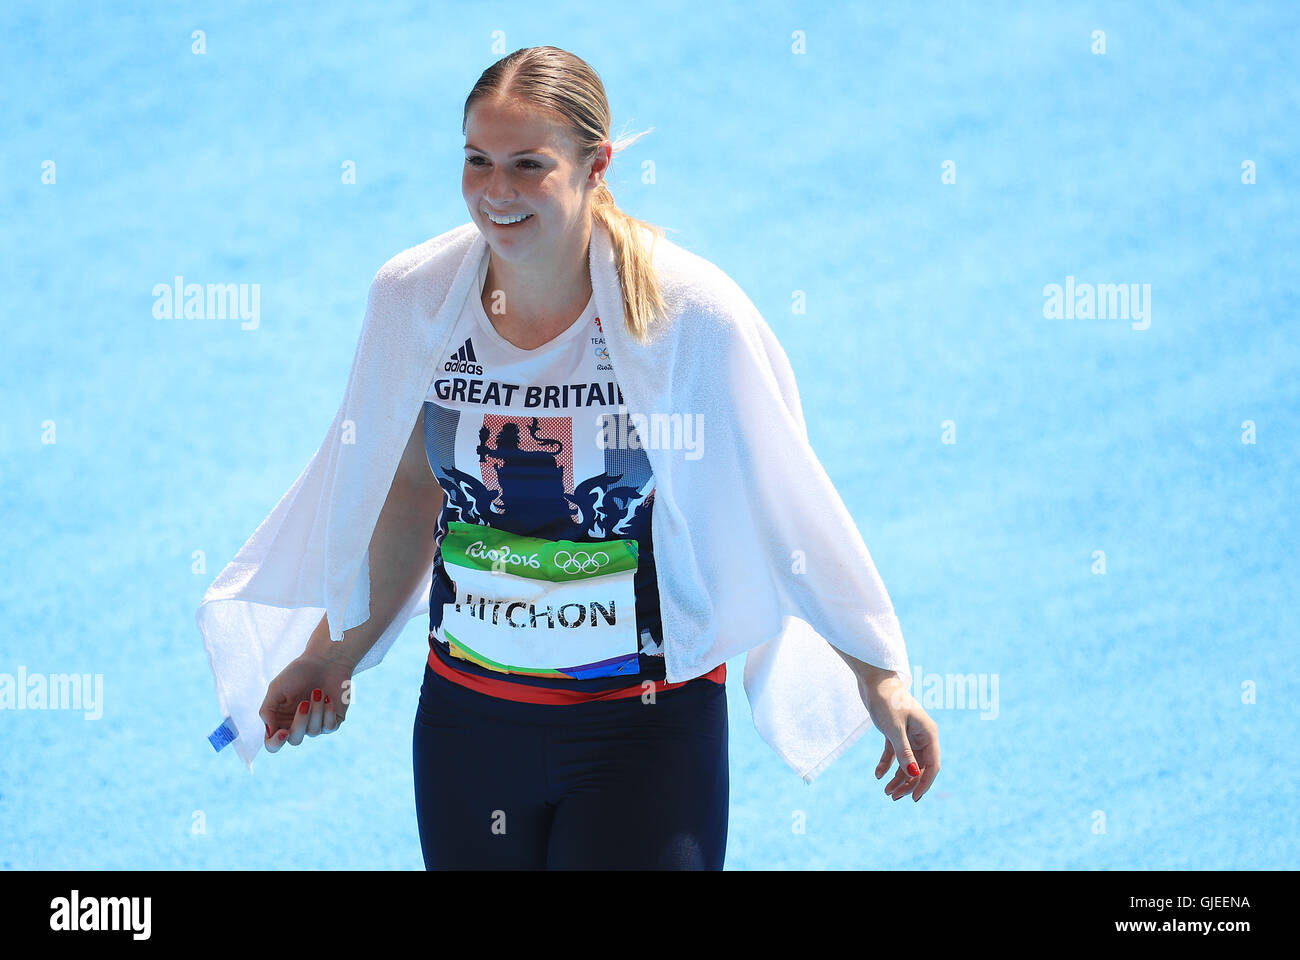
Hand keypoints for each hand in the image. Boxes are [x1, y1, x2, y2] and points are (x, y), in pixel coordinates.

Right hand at [258, 651, 355, 753]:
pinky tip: (329, 697)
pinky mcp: (333, 721)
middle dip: (300, 722)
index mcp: (280, 720)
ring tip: (318, 691)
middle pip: (295, 740)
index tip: (283, 732)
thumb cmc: (298, 672)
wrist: (326, 660)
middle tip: (304, 702)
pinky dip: (328, 712)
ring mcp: (316, 725)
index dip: (276, 743)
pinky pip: (329, 727)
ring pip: (313, 732)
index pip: (273, 744)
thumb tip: (270, 733)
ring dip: (316, 710)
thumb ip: (268, 711)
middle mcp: (297, 725)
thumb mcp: (276, 688)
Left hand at [862, 675, 940, 802]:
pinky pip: (894, 754)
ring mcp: (909, 734)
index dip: (925, 783)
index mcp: (929, 734)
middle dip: (908, 783)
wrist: (873, 680)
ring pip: (907, 762)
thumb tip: (913, 774)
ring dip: (898, 777)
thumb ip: (904, 752)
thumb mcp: (894, 729)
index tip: (914, 798)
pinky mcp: (896, 732)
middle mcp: (922, 735)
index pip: (932, 765)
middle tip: (892, 797)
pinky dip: (887, 764)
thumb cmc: (886, 701)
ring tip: (885, 791)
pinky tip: (877, 774)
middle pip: (919, 767)